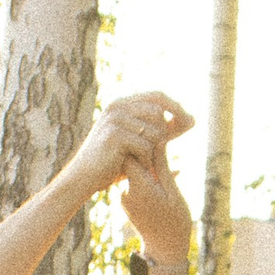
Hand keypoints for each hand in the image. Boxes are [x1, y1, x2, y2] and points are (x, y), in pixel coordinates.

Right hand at [69, 91, 191, 195]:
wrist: (83, 178)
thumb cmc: (112, 163)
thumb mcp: (140, 143)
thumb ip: (162, 131)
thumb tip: (192, 120)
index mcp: (122, 104)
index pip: (157, 96)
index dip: (176, 107)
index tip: (191, 122)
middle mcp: (117, 106)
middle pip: (159, 112)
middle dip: (169, 130)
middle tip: (169, 147)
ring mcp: (115, 119)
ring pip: (154, 131)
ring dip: (154, 150)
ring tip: (144, 163)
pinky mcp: (115, 135)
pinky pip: (146, 146)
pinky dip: (146, 160)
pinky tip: (137, 168)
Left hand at [120, 152, 193, 265]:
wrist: (164, 249)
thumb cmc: (174, 221)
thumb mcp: (172, 191)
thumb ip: (162, 166)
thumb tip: (157, 140)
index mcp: (138, 186)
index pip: (131, 152)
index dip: (143, 144)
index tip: (158, 143)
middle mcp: (126, 190)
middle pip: (130, 161)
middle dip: (146, 155)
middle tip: (164, 156)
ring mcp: (123, 197)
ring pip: (133, 172)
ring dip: (148, 170)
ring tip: (166, 176)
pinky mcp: (125, 202)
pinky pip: (134, 184)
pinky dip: (146, 181)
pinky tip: (160, 187)